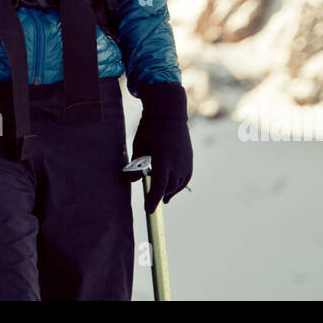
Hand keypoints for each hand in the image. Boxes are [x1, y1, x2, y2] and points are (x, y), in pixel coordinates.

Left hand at [128, 80, 192, 213]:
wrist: (169, 112)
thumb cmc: (150, 128)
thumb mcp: (138, 145)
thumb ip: (136, 166)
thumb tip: (133, 181)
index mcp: (163, 160)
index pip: (158, 187)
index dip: (152, 200)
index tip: (149, 210)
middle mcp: (177, 163)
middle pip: (169, 187)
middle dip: (160, 196)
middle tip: (152, 202)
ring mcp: (185, 161)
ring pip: (179, 184)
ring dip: (170, 191)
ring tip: (162, 195)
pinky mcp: (189, 158)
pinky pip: (186, 177)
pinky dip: (180, 184)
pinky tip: (173, 186)